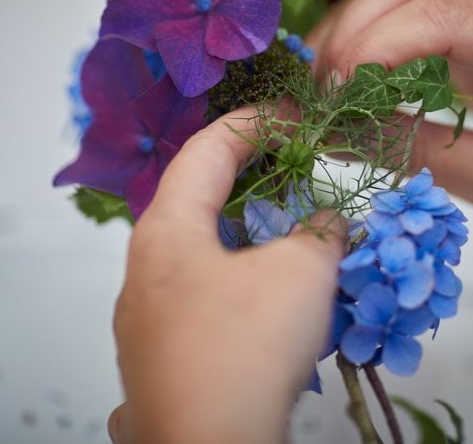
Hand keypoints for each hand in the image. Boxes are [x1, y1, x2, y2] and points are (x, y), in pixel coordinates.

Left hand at [108, 111, 345, 443]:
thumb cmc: (242, 350)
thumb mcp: (300, 271)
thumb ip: (319, 232)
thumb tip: (326, 223)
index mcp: (165, 230)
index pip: (206, 149)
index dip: (255, 122)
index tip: (295, 116)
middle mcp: (146, 269)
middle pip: (199, 200)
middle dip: (254, 180)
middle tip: (299, 170)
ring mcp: (150, 319)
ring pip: (205, 254)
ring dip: (253, 237)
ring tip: (298, 236)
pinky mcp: (167, 357)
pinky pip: (207, 298)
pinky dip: (245, 282)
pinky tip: (279, 301)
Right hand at [310, 0, 472, 265]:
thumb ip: (417, 152)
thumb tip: (330, 131)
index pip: (439, 15)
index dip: (371, 48)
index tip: (332, 99)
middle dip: (350, 33)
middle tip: (316, 97)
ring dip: (356, 30)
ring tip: (327, 90)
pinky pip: (420, 11)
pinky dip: (376, 38)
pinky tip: (357, 81)